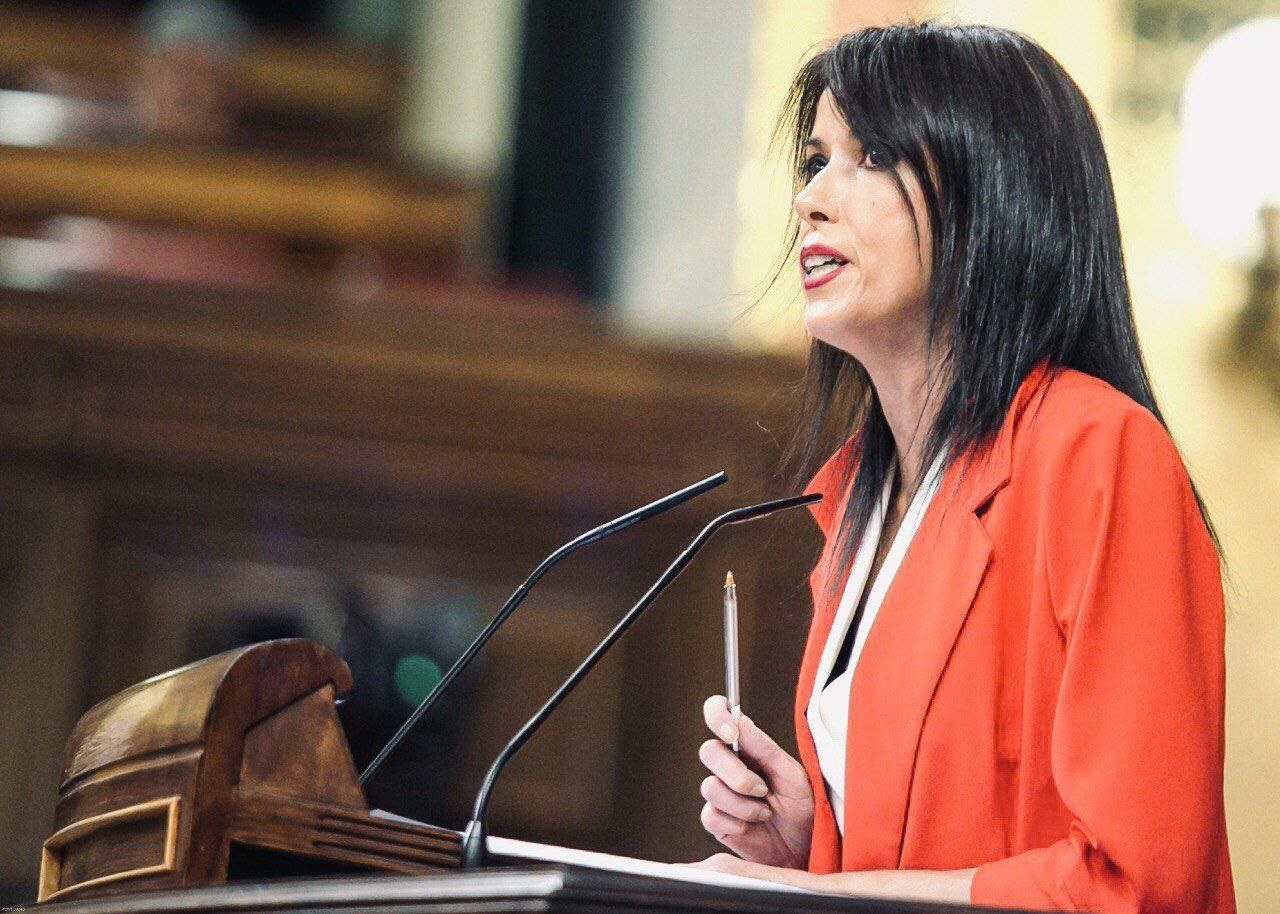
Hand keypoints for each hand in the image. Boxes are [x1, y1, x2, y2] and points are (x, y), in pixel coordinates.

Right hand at [697, 694, 813, 867]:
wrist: (805, 850)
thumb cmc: (804, 808)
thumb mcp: (792, 775)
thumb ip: (764, 748)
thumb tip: (739, 721)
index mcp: (749, 747)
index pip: (719, 715)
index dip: (716, 715)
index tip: (732, 735)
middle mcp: (731, 766)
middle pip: (709, 751)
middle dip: (736, 774)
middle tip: (762, 790)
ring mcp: (721, 793)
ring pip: (710, 787)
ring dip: (743, 804)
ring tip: (766, 813)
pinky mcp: (717, 820)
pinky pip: (711, 815)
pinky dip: (736, 823)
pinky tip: (752, 827)